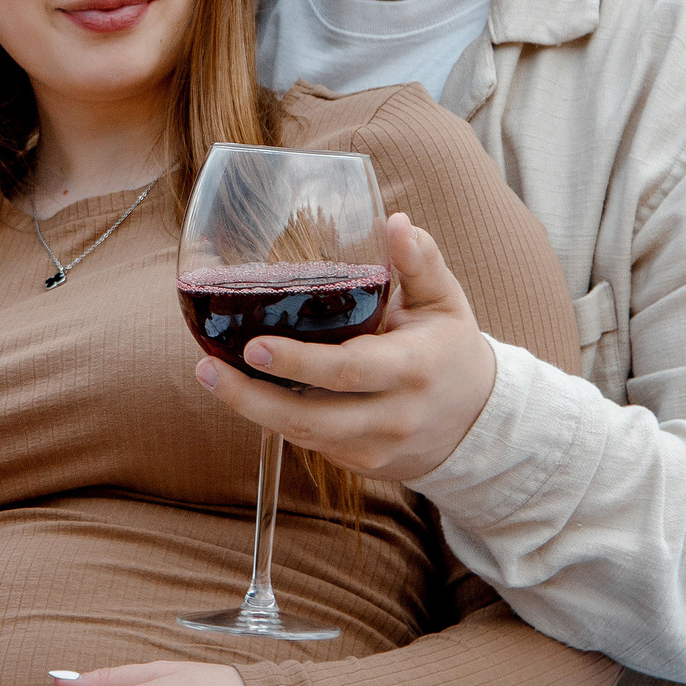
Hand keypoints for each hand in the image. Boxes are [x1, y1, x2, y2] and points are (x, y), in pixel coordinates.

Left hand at [192, 213, 496, 481]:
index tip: (254, 345)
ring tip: (210, 374)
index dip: (298, 363)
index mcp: (412, 369)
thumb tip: (395, 222)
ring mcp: (375, 448)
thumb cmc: (450, 348)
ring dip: (251, 410)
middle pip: (311, 418)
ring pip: (302, 437)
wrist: (477, 423)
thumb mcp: (445, 301)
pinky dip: (273, 419)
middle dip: (252, 397)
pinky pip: (309, 444)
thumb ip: (420, 261)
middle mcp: (393, 416)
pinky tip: (245, 391)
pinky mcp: (361, 464)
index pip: (348, 372)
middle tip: (207, 367)